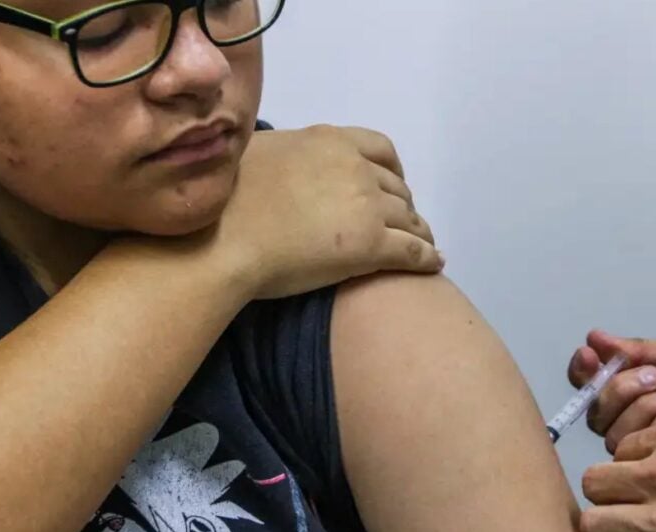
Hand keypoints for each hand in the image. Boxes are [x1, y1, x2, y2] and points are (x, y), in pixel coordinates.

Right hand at [206, 125, 443, 299]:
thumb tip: (285, 157)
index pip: (381, 149)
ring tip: (422, 246)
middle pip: (396, 187)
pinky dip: (428, 258)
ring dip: (419, 232)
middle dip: (403, 206)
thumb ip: (286, 153)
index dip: (393, 170)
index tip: (392, 186)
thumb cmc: (223, 201)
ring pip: (410, 219)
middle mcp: (357, 169)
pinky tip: (434, 265)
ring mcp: (368, 206)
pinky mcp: (372, 246)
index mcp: (330, 142)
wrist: (221, 240)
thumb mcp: (255, 153)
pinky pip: (414, 251)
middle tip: (402, 225)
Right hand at [568, 330, 655, 452]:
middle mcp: (649, 413)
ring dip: (636, 405)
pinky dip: (650, 425)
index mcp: (651, 382)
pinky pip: (639, 453)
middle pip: (599, 412)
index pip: (600, 382)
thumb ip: (642, 350)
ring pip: (614, 434)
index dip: (587, 371)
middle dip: (617, 388)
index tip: (590, 356)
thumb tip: (596, 337)